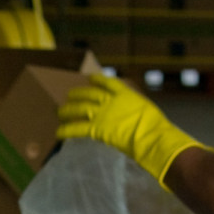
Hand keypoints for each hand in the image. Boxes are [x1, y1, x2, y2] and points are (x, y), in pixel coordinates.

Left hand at [56, 74, 210, 184]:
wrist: (152, 135)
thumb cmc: (156, 127)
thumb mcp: (149, 113)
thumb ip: (138, 112)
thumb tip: (139, 118)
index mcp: (127, 95)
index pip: (111, 84)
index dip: (99, 80)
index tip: (91, 78)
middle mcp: (112, 101)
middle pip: (90, 95)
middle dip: (78, 95)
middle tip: (69, 95)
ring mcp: (104, 114)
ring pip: (80, 109)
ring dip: (68, 110)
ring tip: (59, 111)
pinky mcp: (97, 128)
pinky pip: (77, 129)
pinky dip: (66, 130)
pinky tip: (57, 132)